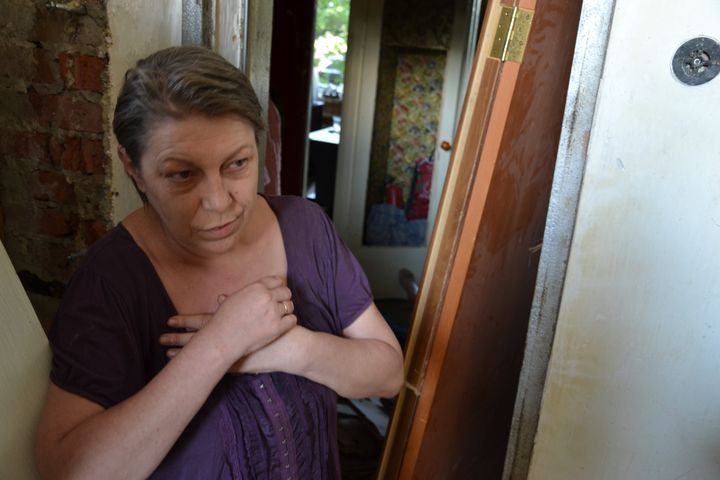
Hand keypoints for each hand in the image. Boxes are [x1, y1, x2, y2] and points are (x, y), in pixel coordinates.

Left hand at [160, 276, 296, 365]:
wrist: (289, 348)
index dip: (184, 320)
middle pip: (197, 339)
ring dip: (184, 355)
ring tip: (167, 355)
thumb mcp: (258, 312)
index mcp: (229, 325)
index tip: (168, 320)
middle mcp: (227, 340)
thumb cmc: (275, 326)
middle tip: (159, 338)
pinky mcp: (236, 367)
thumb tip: (219, 297)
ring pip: (203, 356)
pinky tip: (189, 371)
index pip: (201, 322)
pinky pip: (214, 370)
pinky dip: (200, 369)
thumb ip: (237, 304)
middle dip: (177, 338)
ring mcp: (230, 355)